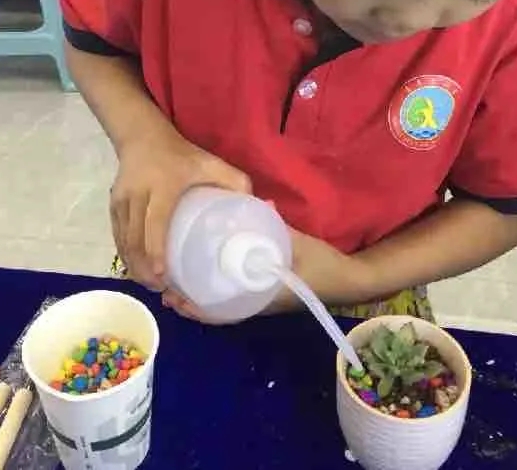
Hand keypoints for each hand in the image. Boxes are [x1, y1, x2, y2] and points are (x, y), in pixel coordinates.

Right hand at [111, 128, 249, 291]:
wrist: (142, 137)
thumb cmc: (182, 155)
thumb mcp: (211, 163)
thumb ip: (235, 183)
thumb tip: (262, 207)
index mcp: (162, 187)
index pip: (155, 222)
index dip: (156, 249)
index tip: (162, 274)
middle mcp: (137, 195)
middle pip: (134, 239)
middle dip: (143, 268)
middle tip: (160, 289)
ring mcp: (121, 201)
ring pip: (123, 241)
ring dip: (134, 266)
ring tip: (151, 286)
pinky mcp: (112, 206)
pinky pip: (117, 237)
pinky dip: (126, 256)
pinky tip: (138, 270)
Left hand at [164, 228, 375, 323]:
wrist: (350, 279)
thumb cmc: (323, 266)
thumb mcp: (298, 243)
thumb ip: (277, 225)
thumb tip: (260, 204)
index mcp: (261, 299)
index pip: (221, 312)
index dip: (196, 310)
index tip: (173, 299)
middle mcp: (258, 304)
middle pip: (217, 310)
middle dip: (191, 302)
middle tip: (166, 288)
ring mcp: (263, 301)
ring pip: (225, 303)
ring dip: (202, 296)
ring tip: (179, 282)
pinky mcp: (269, 292)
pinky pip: (237, 295)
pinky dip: (220, 288)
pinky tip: (210, 271)